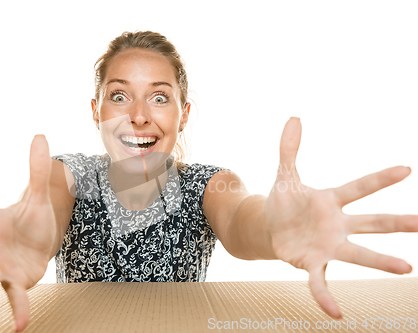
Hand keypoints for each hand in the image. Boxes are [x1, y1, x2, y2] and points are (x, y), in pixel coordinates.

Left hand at [264, 117, 417, 317]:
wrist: (270, 227)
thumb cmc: (284, 202)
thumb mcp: (285, 175)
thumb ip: (288, 149)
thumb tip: (293, 117)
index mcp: (332, 200)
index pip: (359, 187)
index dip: (380, 179)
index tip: (406, 169)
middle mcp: (337, 224)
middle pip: (372, 222)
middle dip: (398, 222)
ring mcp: (328, 246)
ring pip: (358, 253)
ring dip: (380, 260)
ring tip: (406, 268)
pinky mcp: (313, 264)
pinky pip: (321, 282)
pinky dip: (326, 296)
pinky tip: (337, 314)